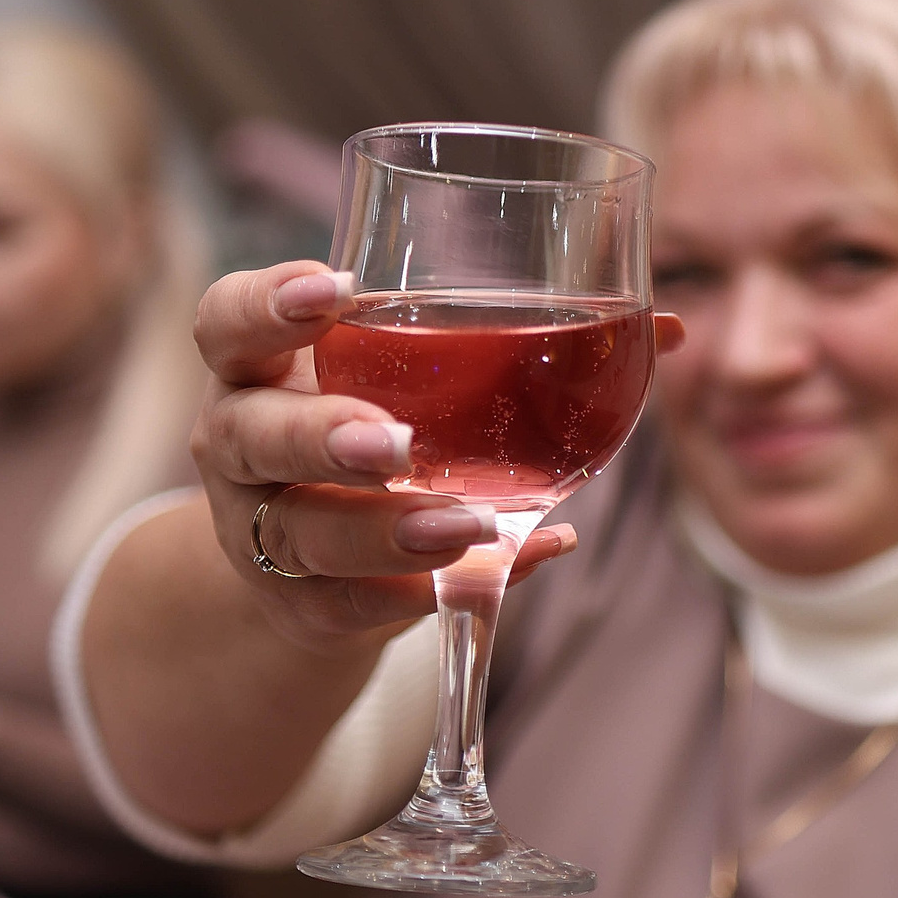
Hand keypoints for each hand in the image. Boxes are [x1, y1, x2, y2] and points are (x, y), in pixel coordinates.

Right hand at [188, 261, 685, 652]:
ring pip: (301, 536)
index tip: (334, 290)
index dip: (267, 303)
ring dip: (383, 533)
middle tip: (395, 442)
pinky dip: (433, 590)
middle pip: (249, 435)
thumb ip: (524, 346)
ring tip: (465, 526)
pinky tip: (511, 562)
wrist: (309, 558)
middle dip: (320, 437)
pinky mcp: (301, 607)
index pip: (226, 320)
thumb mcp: (415, 377)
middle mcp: (239, 445)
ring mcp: (259, 533)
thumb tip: (670, 328)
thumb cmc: (377, 425)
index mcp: (257, 365)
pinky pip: (356, 606)